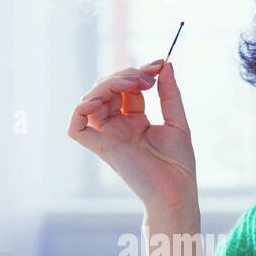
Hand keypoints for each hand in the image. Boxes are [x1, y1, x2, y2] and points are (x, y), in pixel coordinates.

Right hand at [67, 59, 195, 210]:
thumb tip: (166, 65)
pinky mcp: (101, 148)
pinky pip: (77, 127)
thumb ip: (170, 94)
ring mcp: (108, 136)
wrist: (176, 191)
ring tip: (134, 82)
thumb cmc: (178, 165)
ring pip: (92, 100)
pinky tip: (100, 99)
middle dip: (125, 74)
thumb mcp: (178, 121)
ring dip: (108, 83)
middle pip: (106, 90)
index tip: (160, 64)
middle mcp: (118, 127)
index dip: (140, 72)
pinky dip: (81, 109)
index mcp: (134, 121)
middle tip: (149, 75)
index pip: (127, 88)